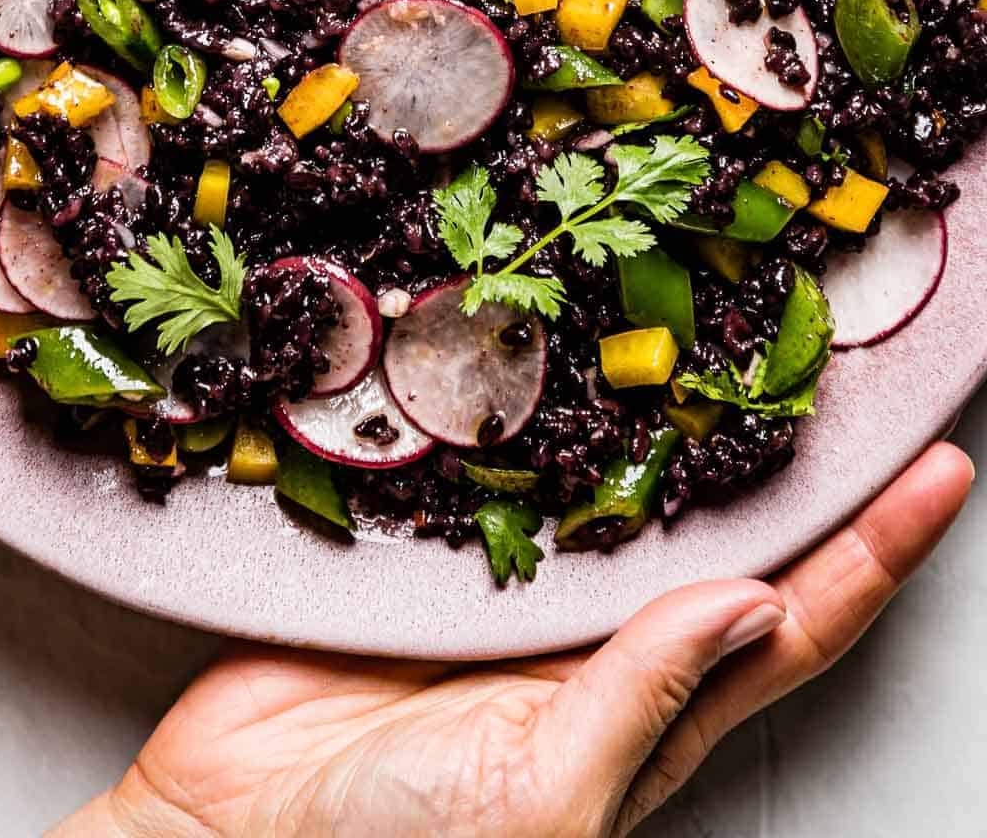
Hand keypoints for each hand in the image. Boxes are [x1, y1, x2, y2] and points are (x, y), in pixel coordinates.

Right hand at [53, 442, 970, 836]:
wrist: (226, 827)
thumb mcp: (542, 794)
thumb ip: (643, 697)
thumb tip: (761, 598)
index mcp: (645, 721)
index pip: (792, 628)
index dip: (873, 556)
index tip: (945, 473)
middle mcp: (599, 651)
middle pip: (731, 545)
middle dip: (804, 473)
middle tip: (857, 379)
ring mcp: (519, 599)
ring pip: (630, 499)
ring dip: (686, 435)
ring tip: (743, 350)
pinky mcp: (441, 557)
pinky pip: (514, 478)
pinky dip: (552, 427)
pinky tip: (575, 369)